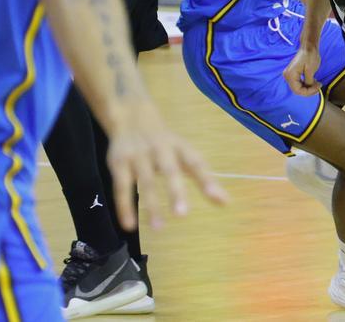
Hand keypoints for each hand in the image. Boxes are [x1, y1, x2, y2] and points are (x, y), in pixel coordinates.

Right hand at [106, 103, 228, 230]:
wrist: (130, 116)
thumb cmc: (164, 143)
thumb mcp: (184, 154)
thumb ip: (204, 179)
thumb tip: (225, 203)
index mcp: (179, 147)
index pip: (196, 163)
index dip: (207, 180)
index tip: (220, 200)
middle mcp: (160, 149)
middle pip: (169, 170)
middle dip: (175, 191)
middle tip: (182, 215)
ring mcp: (138, 155)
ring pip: (145, 181)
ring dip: (151, 204)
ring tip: (159, 228)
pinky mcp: (119, 163)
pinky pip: (121, 187)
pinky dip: (124, 206)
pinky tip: (129, 225)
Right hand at [283, 46, 321, 95]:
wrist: (308, 47)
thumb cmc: (310, 56)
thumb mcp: (311, 70)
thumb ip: (309, 82)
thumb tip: (309, 88)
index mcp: (290, 75)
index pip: (298, 90)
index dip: (309, 92)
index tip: (318, 87)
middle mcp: (287, 76)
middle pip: (297, 90)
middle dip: (309, 91)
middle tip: (318, 86)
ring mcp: (289, 75)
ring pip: (298, 88)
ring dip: (308, 88)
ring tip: (316, 84)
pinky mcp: (292, 74)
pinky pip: (298, 83)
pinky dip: (305, 84)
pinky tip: (312, 82)